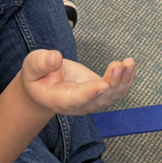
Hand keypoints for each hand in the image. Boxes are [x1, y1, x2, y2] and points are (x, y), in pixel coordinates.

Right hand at [20, 49, 134, 115]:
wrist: (44, 87)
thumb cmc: (37, 77)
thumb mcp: (31, 67)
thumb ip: (41, 63)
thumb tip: (56, 58)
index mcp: (61, 100)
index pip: (78, 99)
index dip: (91, 94)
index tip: (103, 86)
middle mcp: (80, 104)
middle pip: (100, 99)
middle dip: (112, 83)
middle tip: (118, 65)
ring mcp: (93, 100)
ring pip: (113, 95)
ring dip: (123, 80)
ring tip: (129, 62)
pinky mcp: (101, 92)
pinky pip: (117, 89)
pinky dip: (126, 79)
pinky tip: (130, 65)